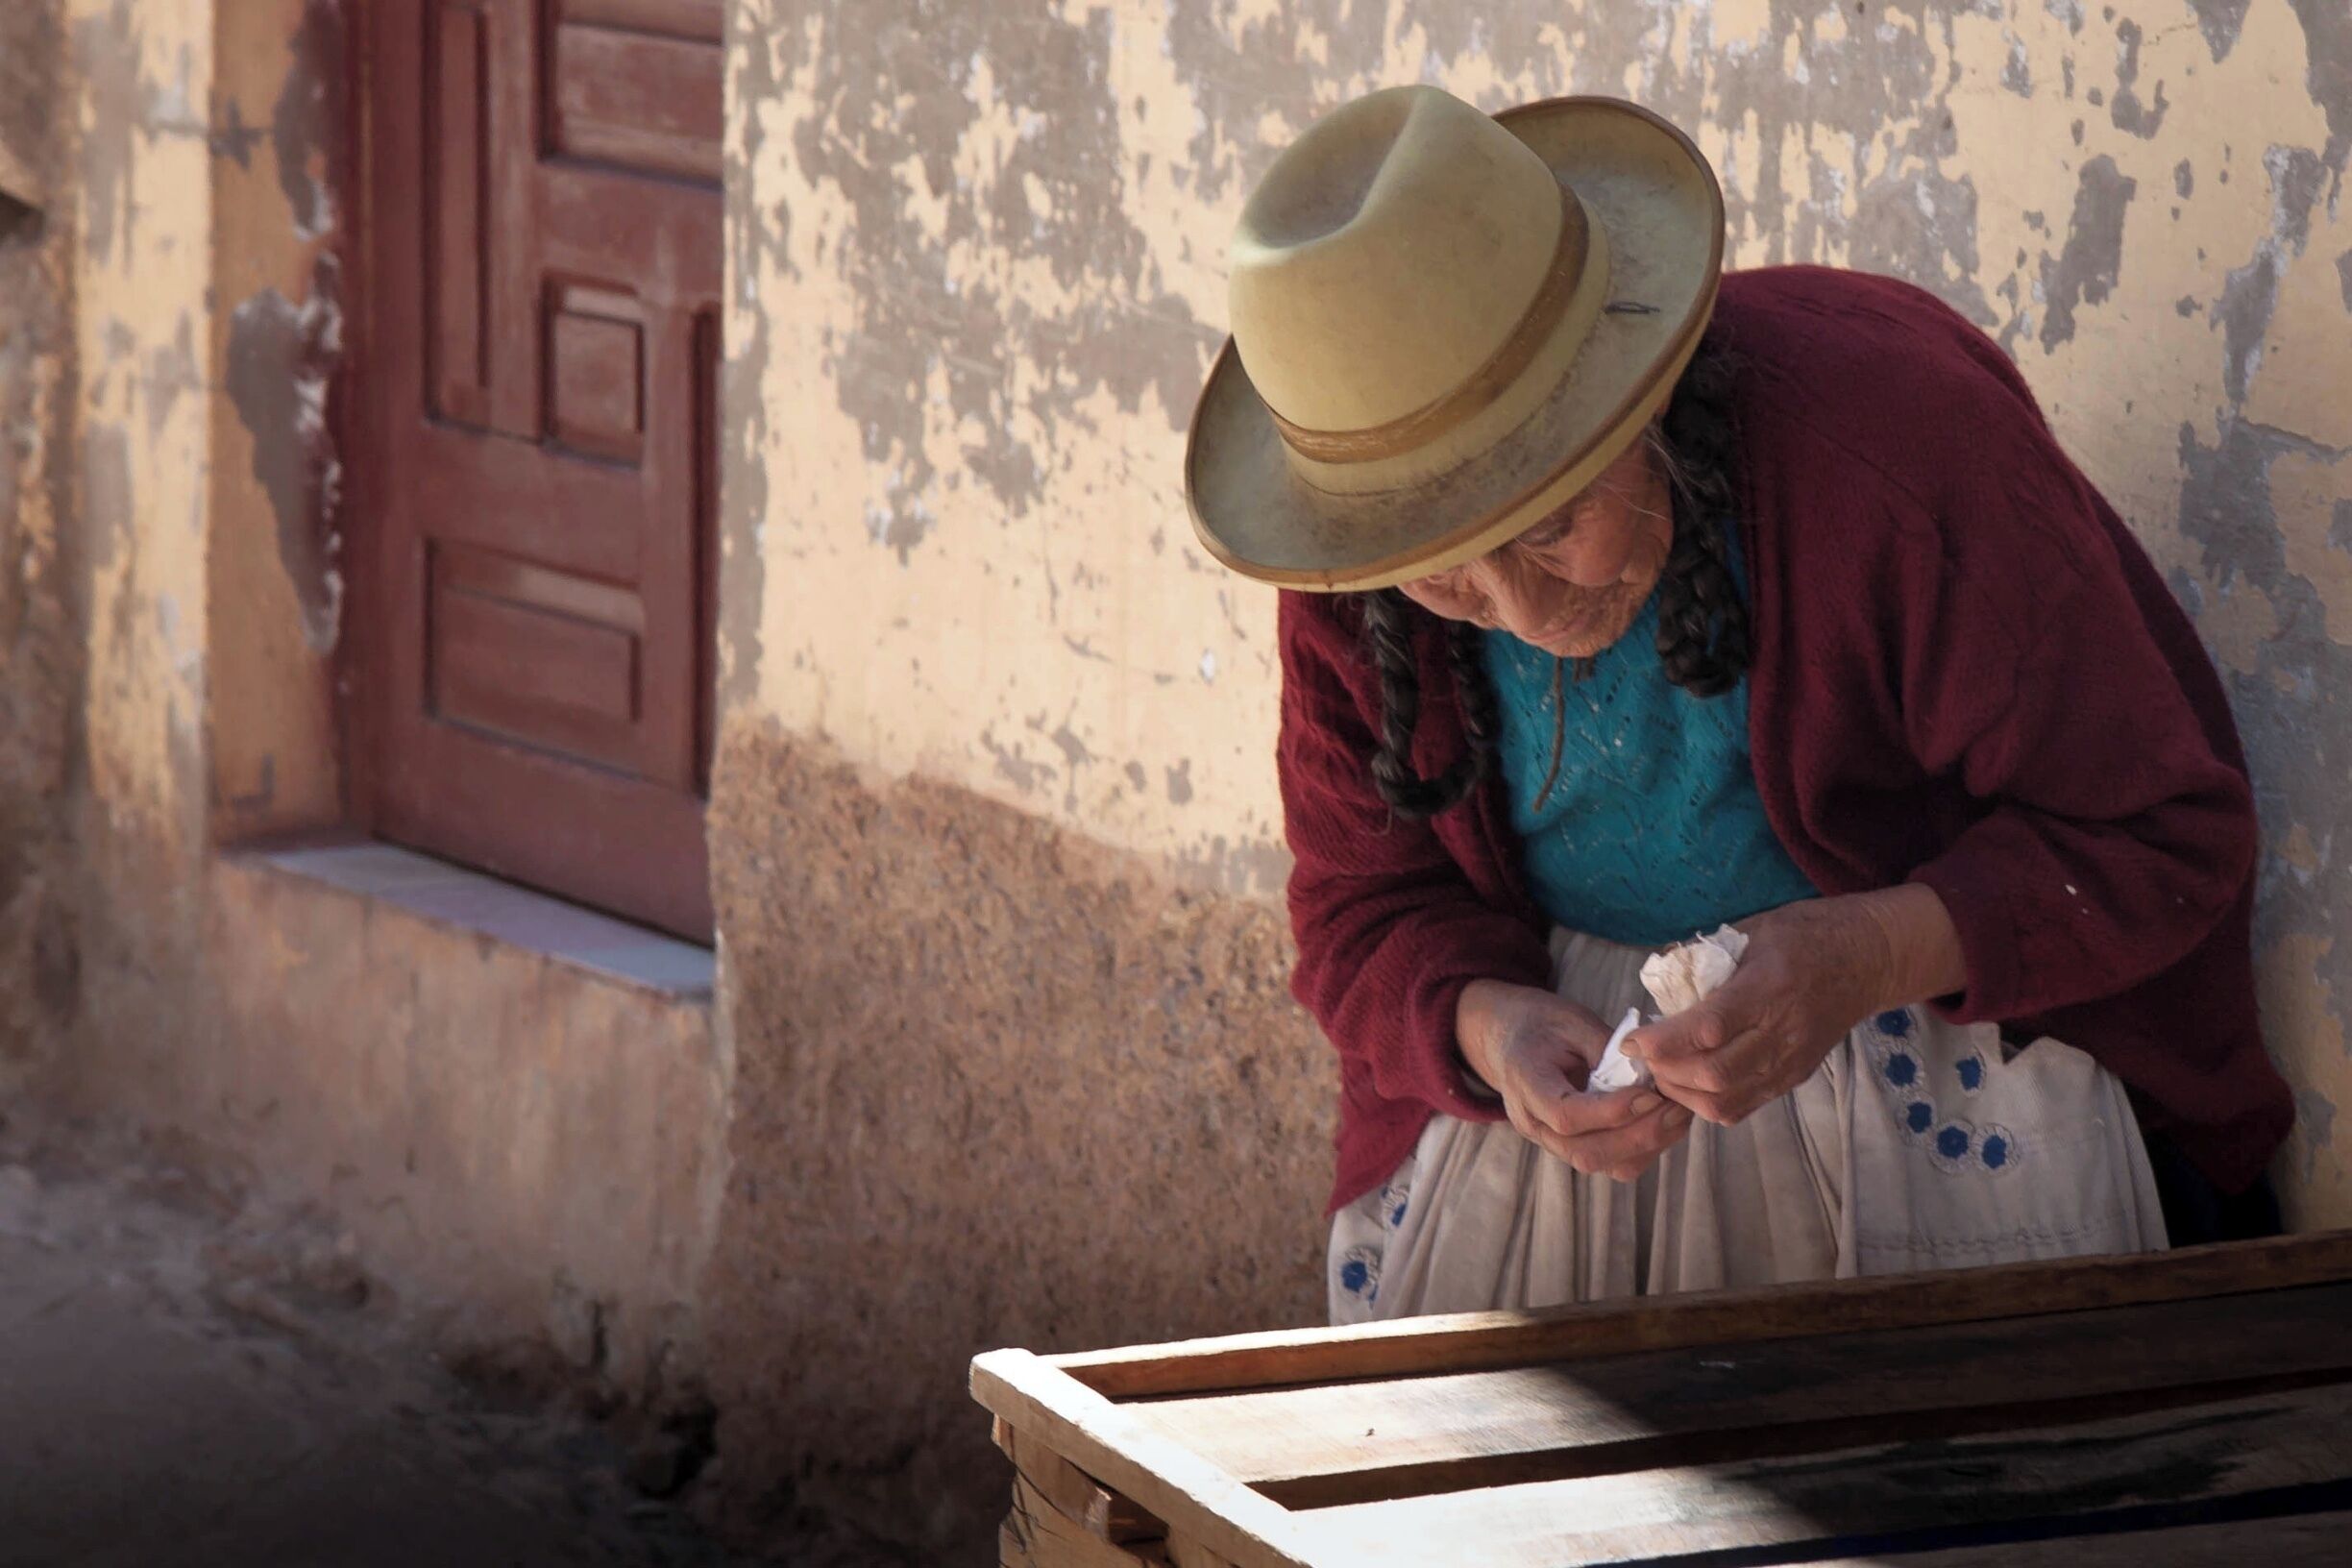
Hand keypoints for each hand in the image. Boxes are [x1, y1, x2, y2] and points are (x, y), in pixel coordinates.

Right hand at [1457, 979, 1695, 1181]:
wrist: (1509, 1038)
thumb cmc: (1542, 1023)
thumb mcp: (1572, 1021)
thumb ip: (1608, 1049)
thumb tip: (1651, 1074)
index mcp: (1525, 1083)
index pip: (1566, 1115)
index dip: (1611, 1111)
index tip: (1650, 1093)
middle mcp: (1533, 1123)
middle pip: (1585, 1152)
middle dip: (1638, 1135)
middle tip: (1675, 1107)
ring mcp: (1549, 1141)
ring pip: (1600, 1163)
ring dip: (1646, 1145)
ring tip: (1677, 1115)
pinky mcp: (1571, 1146)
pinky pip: (1609, 1162)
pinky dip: (1642, 1148)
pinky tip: (1664, 1122)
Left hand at [1625, 887, 1963, 1126]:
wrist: (1868, 959)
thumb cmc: (1805, 935)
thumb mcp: (1752, 930)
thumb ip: (1704, 957)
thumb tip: (1657, 978)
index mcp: (1769, 987)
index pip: (1709, 1029)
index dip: (1664, 1042)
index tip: (1634, 1039)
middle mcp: (1783, 1031)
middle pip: (1714, 1075)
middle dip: (1666, 1072)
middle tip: (1643, 1057)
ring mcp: (1791, 1060)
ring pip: (1726, 1101)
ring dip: (1682, 1094)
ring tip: (1661, 1072)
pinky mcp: (1794, 1077)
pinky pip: (1743, 1107)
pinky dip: (1706, 1102)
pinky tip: (1688, 1083)